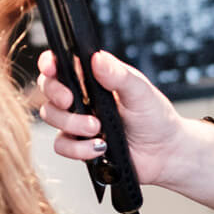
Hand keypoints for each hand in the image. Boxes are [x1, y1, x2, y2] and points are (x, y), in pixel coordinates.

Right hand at [36, 49, 188, 187]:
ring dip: (72, 123)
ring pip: (51, 116)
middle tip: (71, 100)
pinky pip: (62, 145)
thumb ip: (118, 75)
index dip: (49, 62)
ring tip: (98, 128)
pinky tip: (100, 147)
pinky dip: (79, 148)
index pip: (62, 63)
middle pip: (48, 88)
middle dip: (55, 93)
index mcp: (94, 77)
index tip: (51, 67)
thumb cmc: (156, 118)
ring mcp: (78, 121)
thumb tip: (97, 58)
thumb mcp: (140, 92)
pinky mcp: (79, 145)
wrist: (165, 154)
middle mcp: (82, 97)